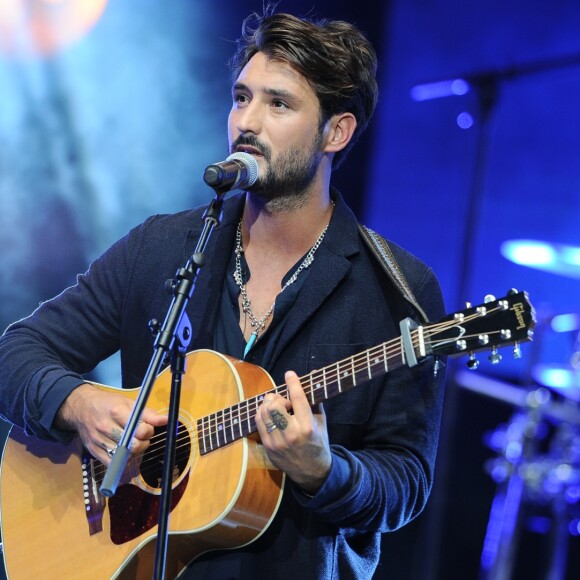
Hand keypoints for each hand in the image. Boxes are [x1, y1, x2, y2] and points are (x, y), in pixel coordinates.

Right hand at [55, 383, 167, 464]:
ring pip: (124, 456)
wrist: (80, 408)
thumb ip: (148, 413)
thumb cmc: (108, 403)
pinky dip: (121, 460)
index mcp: (116, 412)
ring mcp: (98, 440)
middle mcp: (106, 427)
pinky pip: (111, 463)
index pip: (139, 429)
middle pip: (133, 445)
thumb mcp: (128, 402)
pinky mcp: (93, 451)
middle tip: (142, 438)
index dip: (148, 431)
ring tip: (132, 443)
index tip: (148, 428)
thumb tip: (165, 420)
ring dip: (133, 452)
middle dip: (143, 443)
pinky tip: (123, 452)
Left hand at [256, 371, 331, 494]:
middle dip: (277, 397)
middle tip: (284, 401)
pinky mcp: (268, 447)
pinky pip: (258, 422)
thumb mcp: (322, 422)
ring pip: (263, 413)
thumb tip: (310, 378)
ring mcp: (277, 442)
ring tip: (277, 407)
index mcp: (307, 427)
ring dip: (268, 404)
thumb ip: (314, 401)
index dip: (293, 383)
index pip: (297, 398)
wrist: (312, 472)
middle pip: (274, 405)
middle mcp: (291, 434)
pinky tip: (270, 414)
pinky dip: (263, 413)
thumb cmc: (319, 443)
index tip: (290, 374)